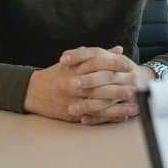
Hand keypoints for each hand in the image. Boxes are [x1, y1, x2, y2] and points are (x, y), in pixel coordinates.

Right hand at [23, 46, 152, 124]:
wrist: (33, 91)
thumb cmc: (57, 74)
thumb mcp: (74, 61)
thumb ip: (97, 55)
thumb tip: (119, 50)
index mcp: (74, 67)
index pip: (96, 62)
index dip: (114, 63)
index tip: (129, 66)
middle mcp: (72, 82)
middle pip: (98, 82)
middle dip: (118, 85)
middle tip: (135, 86)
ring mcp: (72, 98)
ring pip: (97, 101)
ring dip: (117, 103)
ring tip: (133, 103)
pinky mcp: (71, 112)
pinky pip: (93, 115)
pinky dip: (109, 116)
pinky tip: (122, 116)